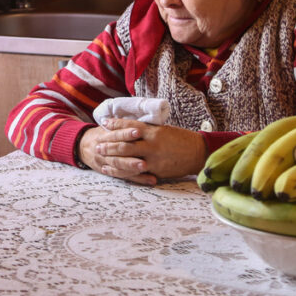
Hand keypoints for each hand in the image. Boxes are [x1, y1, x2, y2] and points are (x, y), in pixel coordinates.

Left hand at [80, 118, 206, 185]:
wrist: (198, 153)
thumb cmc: (180, 139)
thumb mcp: (163, 130)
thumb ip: (147, 130)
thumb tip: (129, 128)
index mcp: (154, 131)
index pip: (130, 126)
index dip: (116, 124)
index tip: (104, 123)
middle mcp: (152, 144)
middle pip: (125, 144)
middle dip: (109, 144)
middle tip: (97, 144)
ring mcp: (154, 159)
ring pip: (128, 159)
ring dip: (113, 158)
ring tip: (101, 157)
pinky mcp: (157, 171)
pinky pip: (136, 173)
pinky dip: (123, 172)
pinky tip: (114, 171)